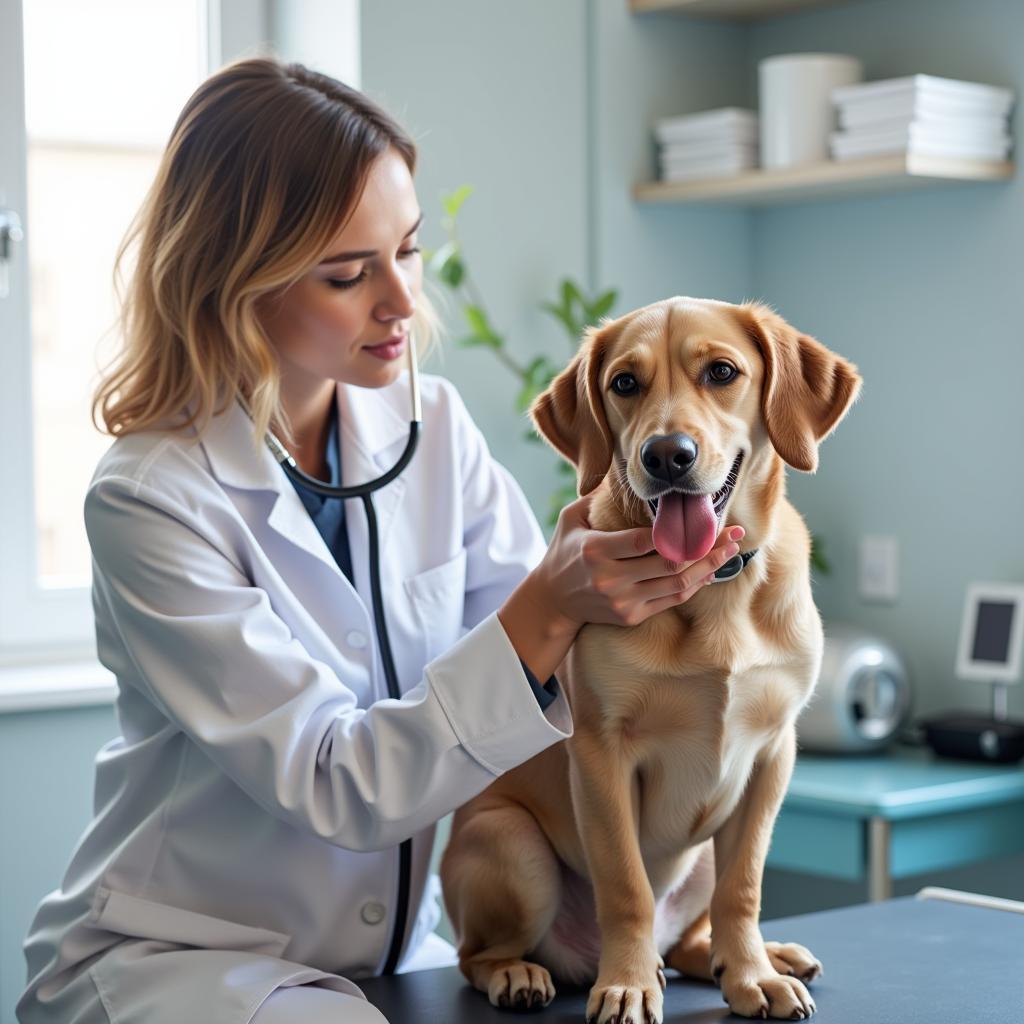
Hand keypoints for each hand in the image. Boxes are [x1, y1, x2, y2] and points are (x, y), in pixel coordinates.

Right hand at [532, 493, 743, 633]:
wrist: (551, 600)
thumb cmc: (564, 551)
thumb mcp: (572, 519)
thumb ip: (597, 496)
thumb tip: (624, 467)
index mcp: (596, 550)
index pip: (644, 540)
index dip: (676, 531)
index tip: (702, 517)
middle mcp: (610, 578)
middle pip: (670, 563)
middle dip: (707, 547)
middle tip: (733, 532)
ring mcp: (622, 600)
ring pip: (677, 584)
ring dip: (709, 567)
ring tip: (730, 551)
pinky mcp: (631, 615)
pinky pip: (671, 599)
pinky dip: (695, 585)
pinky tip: (711, 570)